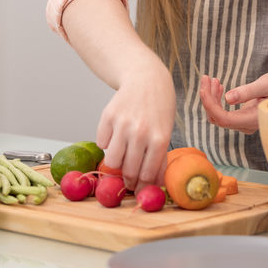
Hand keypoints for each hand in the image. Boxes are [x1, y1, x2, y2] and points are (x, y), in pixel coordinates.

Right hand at [96, 48, 175, 190]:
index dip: (142, 186)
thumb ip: (159, 158)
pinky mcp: (107, 116)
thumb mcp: (166, 131)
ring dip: (116, 163)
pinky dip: (107, 143)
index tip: (139, 189)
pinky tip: (116, 135)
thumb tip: (153, 185)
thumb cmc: (159, 107)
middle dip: (128, 180)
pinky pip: (101, 143)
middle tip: (129, 180)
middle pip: (128, 171)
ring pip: (112, 161)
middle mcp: (140, 132)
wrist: (146, 78)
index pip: (148, 174)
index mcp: (159, 138)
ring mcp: (122, 124)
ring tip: (123, 156)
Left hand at [198, 70, 267, 133]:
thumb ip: (248, 91)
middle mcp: (247, 125)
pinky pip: (225, 113)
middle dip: (208, 98)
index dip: (209, 104)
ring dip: (212, 98)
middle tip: (207, 77)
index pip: (223, 118)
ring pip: (219, 116)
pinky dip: (218, 99)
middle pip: (218, 117)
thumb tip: (228, 98)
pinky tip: (220, 86)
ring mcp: (245, 123)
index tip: (203, 87)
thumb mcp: (267, 84)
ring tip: (213, 79)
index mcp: (253, 119)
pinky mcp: (244, 117)